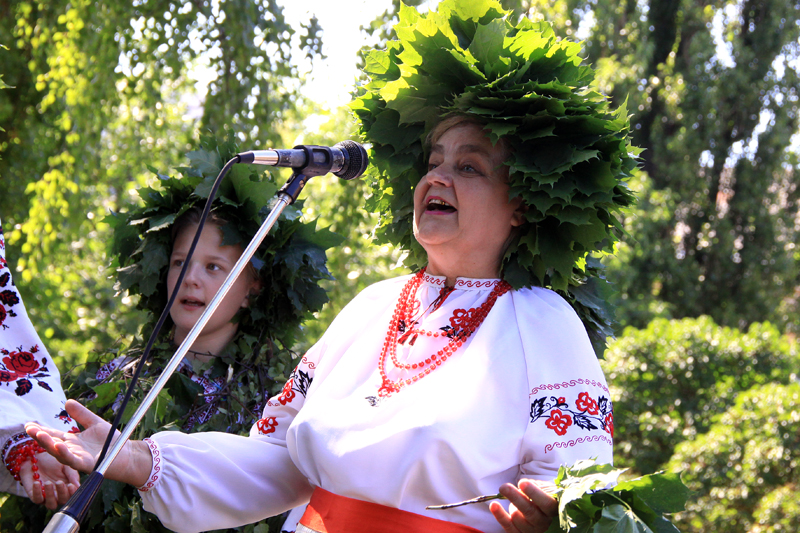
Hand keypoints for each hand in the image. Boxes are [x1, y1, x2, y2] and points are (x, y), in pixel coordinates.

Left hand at [18, 452, 79, 509]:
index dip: (72, 493)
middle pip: (62, 501)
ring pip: (50, 504)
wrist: (37, 456)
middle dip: (61, 493)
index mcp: (67, 488)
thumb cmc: (54, 461)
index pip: (72, 495)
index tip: (70, 485)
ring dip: (50, 495)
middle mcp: (57, 494)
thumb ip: (72, 475)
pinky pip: (36, 499)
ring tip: (48, 482)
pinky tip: (37, 482)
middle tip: (59, 482)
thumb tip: (78, 486)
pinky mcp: (33, 494)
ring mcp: (45, 496)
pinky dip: (37, 492)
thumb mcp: (66, 466)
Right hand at [25, 399, 151, 486]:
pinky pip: (72, 460)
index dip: (41, 430)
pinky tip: (58, 445)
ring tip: (39, 434)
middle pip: (51, 444)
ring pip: (58, 452)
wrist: (126, 454)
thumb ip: (81, 414)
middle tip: (28, 428)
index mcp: (72, 441)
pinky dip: (64, 453)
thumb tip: (67, 402)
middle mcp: (71, 450)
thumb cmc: (111, 441)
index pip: (52, 434)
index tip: (28, 424)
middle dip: (39, 436)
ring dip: (48, 444)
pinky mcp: (86, 465)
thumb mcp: (95, 423)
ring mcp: (77, 458)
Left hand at [490, 479, 557, 532]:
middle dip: (515, 498)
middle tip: (504, 487)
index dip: (534, 493)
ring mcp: (533, 531)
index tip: (522, 482)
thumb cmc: (542, 497)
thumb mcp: (545, 490)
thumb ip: (538, 487)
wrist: (542, 513)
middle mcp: (545, 523)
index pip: (546, 503)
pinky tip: (494, 505)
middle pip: (530, 512)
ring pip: (517, 518)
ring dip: (512, 505)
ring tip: (512, 496)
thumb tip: (525, 485)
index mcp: (553, 509)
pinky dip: (499, 515)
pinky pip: (508, 526)